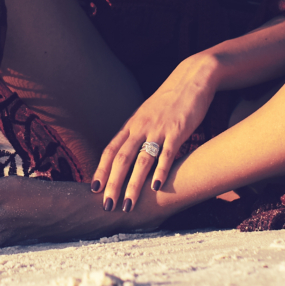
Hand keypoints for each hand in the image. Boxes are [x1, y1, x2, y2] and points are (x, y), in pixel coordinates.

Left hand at [93, 53, 220, 211]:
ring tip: (128, 205)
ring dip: (133, 185)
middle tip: (106, 207)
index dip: (101, 170)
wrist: (191, 79)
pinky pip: (168, 153)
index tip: (93, 190)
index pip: (111, 150)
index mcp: (132, 125)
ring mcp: (159, 129)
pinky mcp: (178, 130)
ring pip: (141, 160)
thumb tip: (128, 155)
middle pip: (121, 159)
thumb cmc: (169, 102)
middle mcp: (141, 127)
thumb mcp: (148, 116)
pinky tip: (156, 188)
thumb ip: (138, 134)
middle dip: (112, 184)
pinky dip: (161, 171)